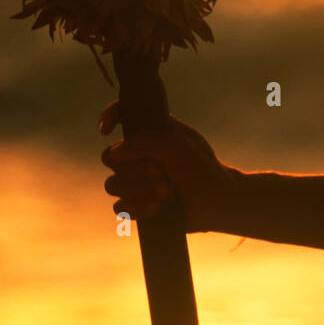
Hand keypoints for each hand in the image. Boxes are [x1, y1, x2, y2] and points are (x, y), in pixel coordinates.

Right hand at [99, 100, 236, 232]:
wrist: (217, 203)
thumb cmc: (202, 169)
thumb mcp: (178, 146)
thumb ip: (145, 142)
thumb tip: (115, 151)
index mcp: (152, 132)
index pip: (122, 115)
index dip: (110, 117)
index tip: (107, 130)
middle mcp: (140, 154)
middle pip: (109, 157)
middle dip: (135, 168)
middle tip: (162, 171)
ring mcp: (136, 181)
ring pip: (112, 185)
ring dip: (139, 189)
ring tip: (168, 192)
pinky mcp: (137, 205)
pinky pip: (120, 208)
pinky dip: (138, 208)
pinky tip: (158, 208)